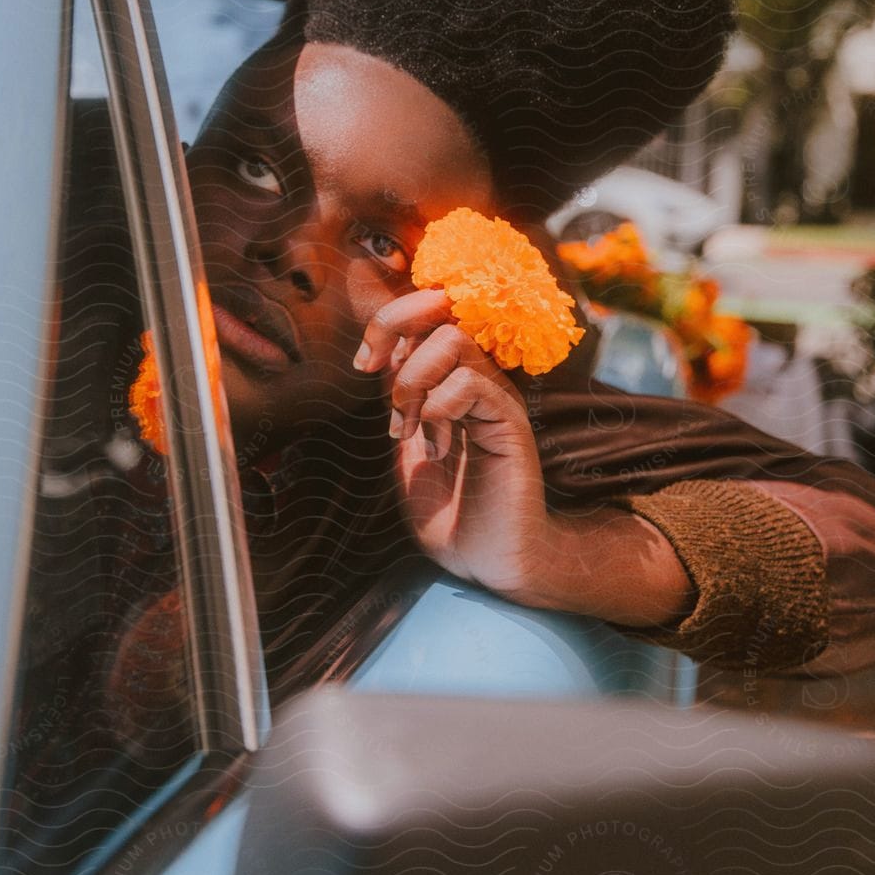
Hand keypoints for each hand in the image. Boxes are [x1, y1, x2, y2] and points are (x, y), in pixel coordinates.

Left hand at [354, 290, 558, 604]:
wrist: (487, 561)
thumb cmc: (449, 512)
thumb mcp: (406, 447)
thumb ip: (398, 401)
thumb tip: (380, 354)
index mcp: (450, 381)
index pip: (426, 317)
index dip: (388, 324)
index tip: (363, 364)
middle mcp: (476, 381)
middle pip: (440, 312)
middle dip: (397, 338)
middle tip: (385, 391)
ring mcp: (495, 399)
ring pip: (453, 340)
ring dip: (415, 382)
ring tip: (409, 429)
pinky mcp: (510, 423)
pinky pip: (471, 383)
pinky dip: (439, 410)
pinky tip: (438, 449)